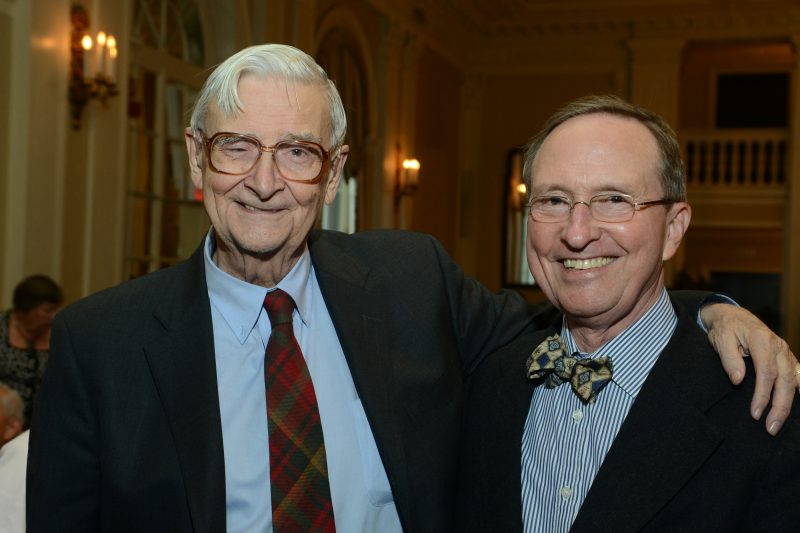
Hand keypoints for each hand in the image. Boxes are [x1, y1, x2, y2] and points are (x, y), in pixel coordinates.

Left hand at [700, 303, 798, 434]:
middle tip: (771, 427)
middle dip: (779, 406)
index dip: (763, 395)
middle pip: (785, 380)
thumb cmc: (726, 329)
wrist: (733, 316)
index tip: (755, 413)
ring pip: (794, 381)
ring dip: (789, 404)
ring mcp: (786, 352)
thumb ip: (729, 360)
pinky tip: (798, 402)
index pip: (767, 372)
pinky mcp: (788, 357)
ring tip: (778, 423)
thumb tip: (738, 380)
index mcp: (762, 341)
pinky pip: (798, 375)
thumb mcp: (721, 340)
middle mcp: (779, 346)